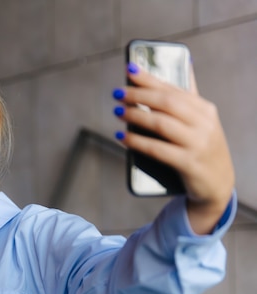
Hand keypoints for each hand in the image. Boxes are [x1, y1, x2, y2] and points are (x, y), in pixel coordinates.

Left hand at [113, 63, 234, 233]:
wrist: (218, 184)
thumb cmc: (201, 148)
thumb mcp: (199, 122)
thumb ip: (188, 98)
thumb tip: (184, 66)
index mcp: (205, 109)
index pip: (173, 88)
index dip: (150, 78)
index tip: (130, 69)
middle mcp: (204, 124)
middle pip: (166, 103)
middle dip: (139, 95)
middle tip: (118, 93)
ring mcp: (197, 144)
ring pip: (161, 124)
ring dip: (136, 116)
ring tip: (118, 111)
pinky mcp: (188, 163)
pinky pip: (157, 150)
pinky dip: (137, 142)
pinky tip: (122, 137)